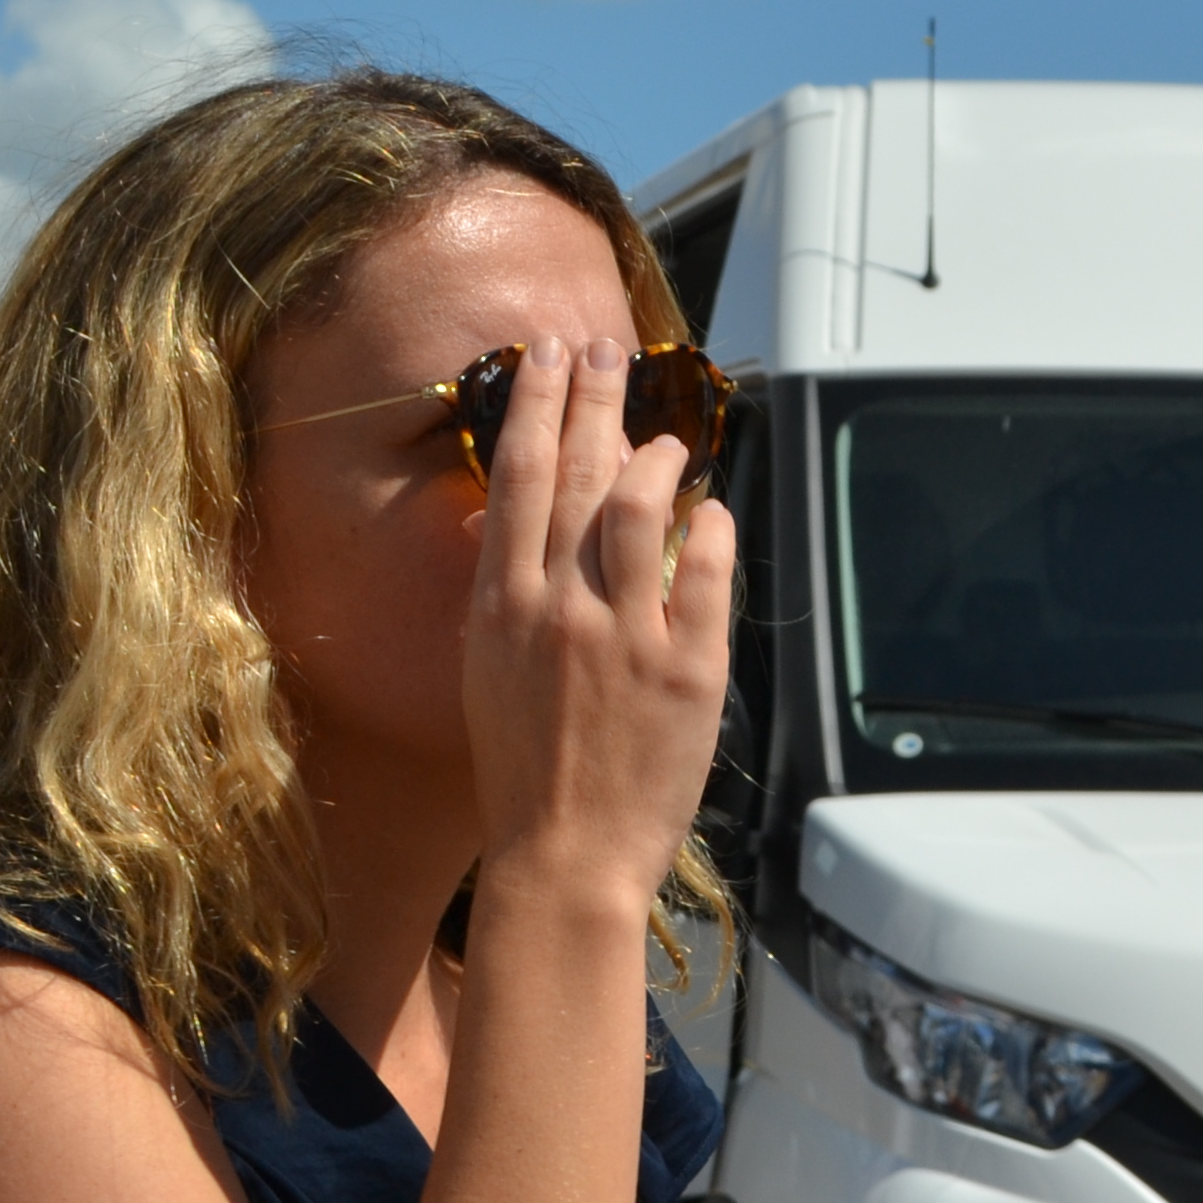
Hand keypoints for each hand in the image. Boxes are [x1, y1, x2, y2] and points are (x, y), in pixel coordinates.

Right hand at [463, 333, 734, 911]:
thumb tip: (518, 526)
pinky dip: (714, 530)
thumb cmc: (525, 768)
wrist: (564, 853)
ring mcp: (627, 635)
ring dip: (657, 456)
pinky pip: (708, 575)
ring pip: (643, 510)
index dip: (535, 406)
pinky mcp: (689, 668)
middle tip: (606, 350)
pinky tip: (715, 507)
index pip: (519, 477)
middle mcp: (560, 608)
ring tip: (668, 435)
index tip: (546, 356)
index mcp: (502, 606)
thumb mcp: (487, 670)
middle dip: (594, 399)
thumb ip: (506, 596)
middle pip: (580, 475)